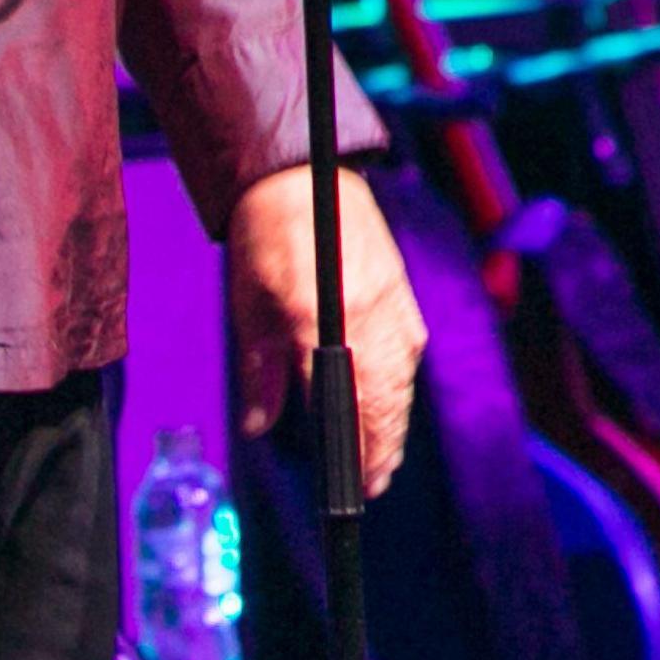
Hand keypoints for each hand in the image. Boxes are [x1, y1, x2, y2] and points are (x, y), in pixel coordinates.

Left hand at [228, 165, 426, 494]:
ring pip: (403, 380)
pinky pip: (409, 353)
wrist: (300, 176)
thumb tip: (259, 428)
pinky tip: (391, 406)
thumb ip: (259, 372)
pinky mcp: (401, 293)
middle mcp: (367, 314)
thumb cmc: (266, 238)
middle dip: (383, 447)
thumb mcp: (250, 307)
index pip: (351, 402)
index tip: (356, 483)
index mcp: (322, 318)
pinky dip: (401, 387)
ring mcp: (392, 303)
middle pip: (387, 399)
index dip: (358, 448)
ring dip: (396, 423)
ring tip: (384, 459)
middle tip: (373, 484)